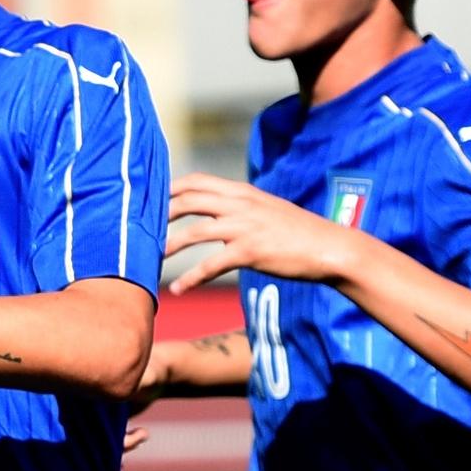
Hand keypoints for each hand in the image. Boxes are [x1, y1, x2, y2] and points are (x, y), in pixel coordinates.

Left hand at [162, 172, 369, 291]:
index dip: (171, 189)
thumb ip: (242, 207)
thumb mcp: (269, 210)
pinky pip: (212, 264)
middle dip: (160, 214)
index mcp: (243, 192)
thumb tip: (219, 211)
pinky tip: (178, 289)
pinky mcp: (251, 251)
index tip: (151, 200)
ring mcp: (245, 226)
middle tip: (140, 229)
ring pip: (195, 232)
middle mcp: (241, 204)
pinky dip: (191, 277)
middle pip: (189, 200)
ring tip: (151, 260)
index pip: (198, 181)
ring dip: (169, 246)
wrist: (330, 248)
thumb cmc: (299, 232)